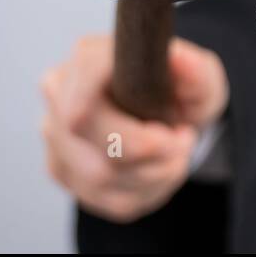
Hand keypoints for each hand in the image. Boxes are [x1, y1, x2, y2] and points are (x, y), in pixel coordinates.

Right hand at [40, 35, 228, 222]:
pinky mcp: (60, 169)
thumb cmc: (177, 91)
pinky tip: (157, 171)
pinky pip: (106, 198)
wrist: (165, 116)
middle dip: (152, 154)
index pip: (85, 88)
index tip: (175, 133)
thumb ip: (196, 70)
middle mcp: (60, 91)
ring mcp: (54, 132)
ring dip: (154, 176)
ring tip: (174, 155)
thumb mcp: (201, 78)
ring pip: (101, 177)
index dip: (132, 127)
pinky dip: (146, 193)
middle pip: (94, 139)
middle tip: (183, 142)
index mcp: (90, 57)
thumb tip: (178, 58)